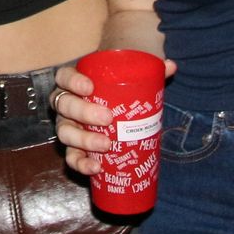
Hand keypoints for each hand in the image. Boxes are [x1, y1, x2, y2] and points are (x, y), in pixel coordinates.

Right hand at [51, 58, 175, 176]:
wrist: (111, 110)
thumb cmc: (116, 91)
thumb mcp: (128, 79)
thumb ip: (147, 71)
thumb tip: (170, 66)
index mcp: (74, 83)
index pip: (64, 77)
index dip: (72, 81)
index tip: (89, 87)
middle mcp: (66, 104)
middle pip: (63, 105)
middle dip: (83, 112)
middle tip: (107, 118)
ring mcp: (67, 127)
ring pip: (64, 132)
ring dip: (83, 140)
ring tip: (106, 144)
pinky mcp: (74, 148)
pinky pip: (71, 157)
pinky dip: (80, 163)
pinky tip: (95, 167)